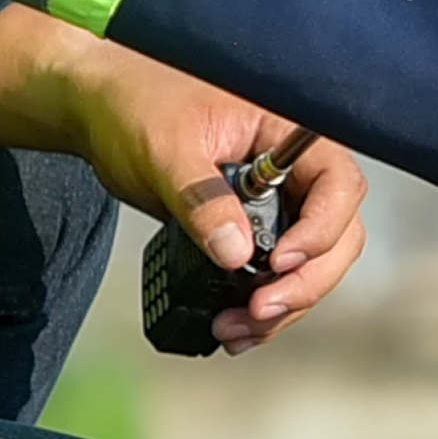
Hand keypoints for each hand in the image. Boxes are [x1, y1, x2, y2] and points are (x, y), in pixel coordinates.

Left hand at [0, 5, 368, 346]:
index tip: (279, 261)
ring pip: (309, 268)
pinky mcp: (248, 234)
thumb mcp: (166, 149)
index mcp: (287, 136)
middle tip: (259, 311)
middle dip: (304, 284)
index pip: (338, 185)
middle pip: (336, 237)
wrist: (99, 113)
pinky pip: (272, 278)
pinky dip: (257, 308)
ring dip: (281, 307)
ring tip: (232, 331)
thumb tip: (238, 255)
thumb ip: (203, 199)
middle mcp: (293, 174)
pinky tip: (229, 328)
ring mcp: (274, 206)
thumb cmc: (136, 108)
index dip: (322, 230)